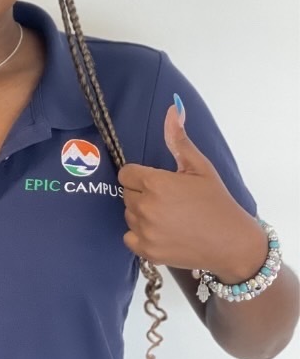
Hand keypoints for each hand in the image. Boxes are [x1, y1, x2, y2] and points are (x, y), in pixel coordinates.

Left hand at [118, 98, 264, 278]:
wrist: (231, 243)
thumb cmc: (216, 202)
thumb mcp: (200, 167)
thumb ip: (179, 139)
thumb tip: (172, 108)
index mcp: (156, 183)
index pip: (126, 173)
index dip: (140, 175)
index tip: (157, 181)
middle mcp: (146, 207)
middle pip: (127, 193)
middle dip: (142, 193)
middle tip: (167, 200)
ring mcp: (145, 231)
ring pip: (129, 215)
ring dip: (141, 214)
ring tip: (168, 216)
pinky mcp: (147, 251)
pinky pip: (129, 237)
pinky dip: (140, 235)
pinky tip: (160, 232)